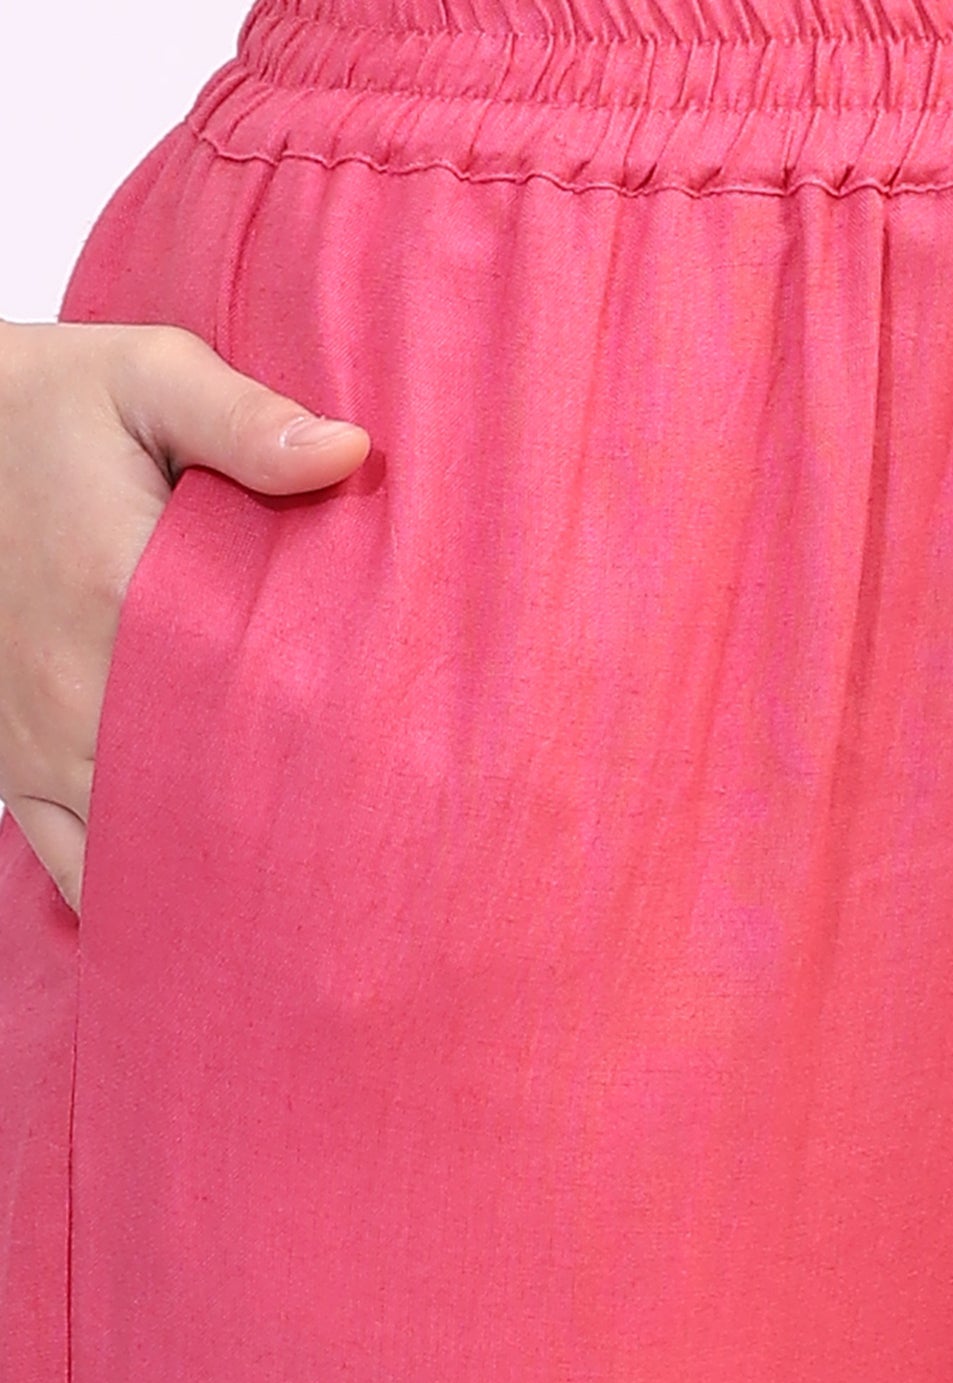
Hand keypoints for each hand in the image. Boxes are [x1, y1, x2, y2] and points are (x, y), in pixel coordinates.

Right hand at [0, 317, 370, 915]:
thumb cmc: (41, 403)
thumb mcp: (141, 376)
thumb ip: (242, 419)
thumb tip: (350, 453)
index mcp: (118, 593)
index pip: (243, 705)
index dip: (327, 756)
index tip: (401, 791)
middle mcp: (76, 690)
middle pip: (203, 796)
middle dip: (288, 838)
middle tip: (380, 879)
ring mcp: (38, 741)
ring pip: (140, 849)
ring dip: (220, 879)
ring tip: (309, 917)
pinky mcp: (13, 768)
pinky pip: (72, 864)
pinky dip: (137, 897)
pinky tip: (206, 924)